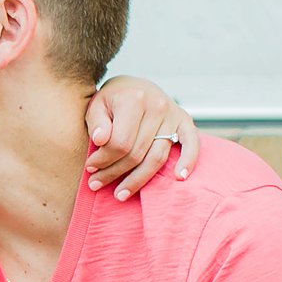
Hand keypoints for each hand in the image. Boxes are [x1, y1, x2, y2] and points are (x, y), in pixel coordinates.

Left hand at [85, 81, 197, 200]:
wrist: (134, 87)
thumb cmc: (112, 100)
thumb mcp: (96, 105)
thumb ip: (96, 122)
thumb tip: (100, 140)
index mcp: (133, 99)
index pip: (119, 142)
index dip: (103, 160)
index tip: (90, 168)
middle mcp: (157, 105)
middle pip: (136, 153)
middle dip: (113, 173)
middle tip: (96, 184)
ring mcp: (173, 114)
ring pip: (157, 157)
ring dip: (138, 180)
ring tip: (120, 194)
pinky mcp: (185, 121)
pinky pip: (191, 144)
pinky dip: (188, 161)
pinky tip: (178, 177)